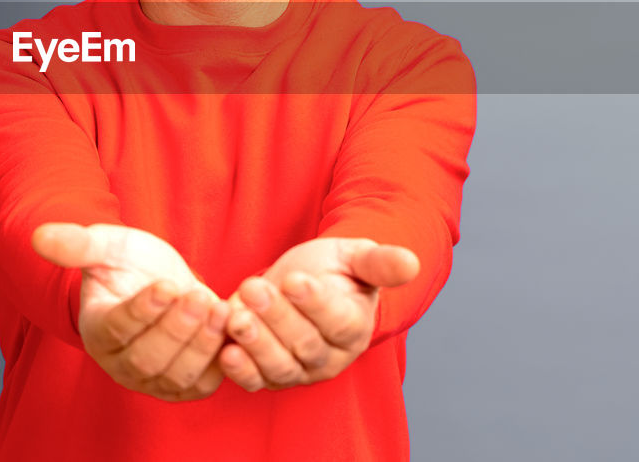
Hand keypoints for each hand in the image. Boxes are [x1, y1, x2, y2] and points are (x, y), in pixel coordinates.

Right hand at [32, 222, 229, 400]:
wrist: (163, 281)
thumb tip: (39, 236)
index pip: (117, 329)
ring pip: (176, 375)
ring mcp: (153, 380)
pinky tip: (231, 328)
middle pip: (147, 358)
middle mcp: (121, 364)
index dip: (143, 310)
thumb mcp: (107, 246)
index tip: (167, 284)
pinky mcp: (184, 386)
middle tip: (200, 296)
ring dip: (201, 343)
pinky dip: (218, 361)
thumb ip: (77, 244)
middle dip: (176, 328)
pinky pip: (202, 384)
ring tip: (219, 307)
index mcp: (97, 330)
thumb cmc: (131, 263)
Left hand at [218, 237, 418, 391]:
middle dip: (278, 317)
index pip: (338, 322)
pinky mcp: (267, 375)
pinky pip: (255, 380)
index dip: (316, 303)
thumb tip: (412, 261)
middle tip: (255, 289)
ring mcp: (298, 370)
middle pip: (305, 344)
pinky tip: (226, 351)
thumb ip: (380, 263)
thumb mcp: (355, 257)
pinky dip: (240, 371)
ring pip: (280, 366)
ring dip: (256, 343)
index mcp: (354, 327)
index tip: (295, 280)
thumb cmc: (333, 270)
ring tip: (236, 317)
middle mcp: (329, 357)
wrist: (301, 283)